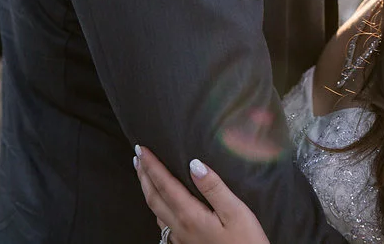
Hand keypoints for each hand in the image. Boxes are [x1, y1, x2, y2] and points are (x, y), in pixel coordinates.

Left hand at [134, 145, 269, 243]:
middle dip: (143, 176)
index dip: (152, 166)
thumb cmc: (246, 242)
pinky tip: (162, 203)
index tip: (142, 149)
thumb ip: (214, 187)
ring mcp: (181, 238)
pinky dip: (157, 206)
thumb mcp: (235, 211)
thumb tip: (194, 163)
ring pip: (155, 211)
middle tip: (137, 156)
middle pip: (153, 198)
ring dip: (147, 190)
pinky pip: (163, 222)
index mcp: (190, 215)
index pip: (165, 185)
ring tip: (145, 174)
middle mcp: (180, 227)